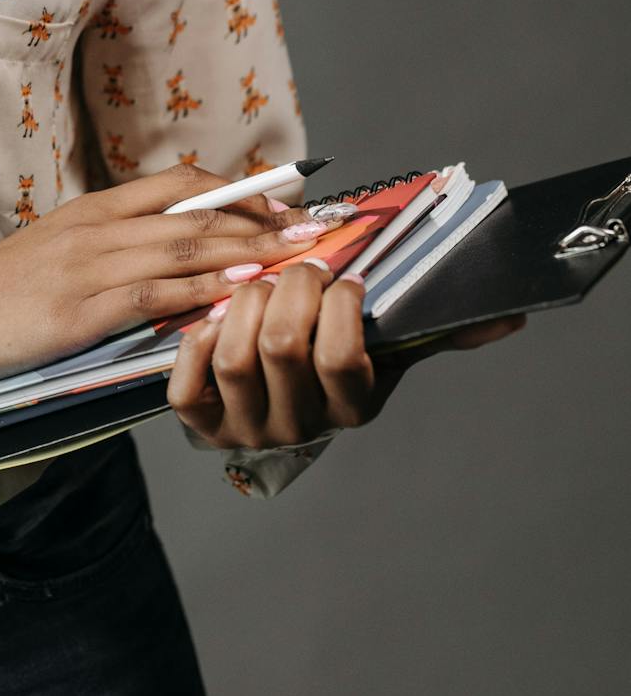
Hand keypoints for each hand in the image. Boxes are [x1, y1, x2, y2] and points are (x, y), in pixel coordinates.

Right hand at [0, 161, 320, 394]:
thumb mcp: (52, 260)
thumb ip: (106, 254)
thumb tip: (165, 263)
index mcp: (91, 212)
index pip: (179, 184)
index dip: (237, 190)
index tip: (284, 203)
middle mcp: (96, 228)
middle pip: (195, 210)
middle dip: (263, 219)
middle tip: (316, 228)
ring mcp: (88, 266)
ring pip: (185, 246)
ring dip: (249, 250)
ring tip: (299, 256)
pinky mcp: (79, 310)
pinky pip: (154, 293)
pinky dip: (202, 289)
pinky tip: (238, 293)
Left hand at [166, 262, 527, 450]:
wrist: (274, 403)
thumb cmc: (335, 361)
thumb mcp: (387, 348)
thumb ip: (438, 328)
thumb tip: (507, 316)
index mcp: (351, 408)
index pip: (342, 359)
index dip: (339, 308)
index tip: (346, 279)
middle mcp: (298, 426)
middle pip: (283, 346)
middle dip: (290, 289)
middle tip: (298, 267)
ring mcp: (246, 427)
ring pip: (236, 356)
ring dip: (244, 304)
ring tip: (258, 284)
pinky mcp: (200, 421)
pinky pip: (189, 381)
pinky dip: (199, 341)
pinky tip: (216, 318)